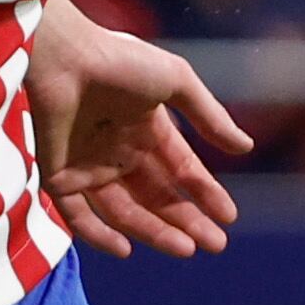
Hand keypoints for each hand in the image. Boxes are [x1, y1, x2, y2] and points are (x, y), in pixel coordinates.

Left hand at [25, 0, 253, 257]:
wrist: (63, 56)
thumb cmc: (120, 60)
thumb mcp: (176, 81)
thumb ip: (209, 116)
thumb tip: (245, 148)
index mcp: (146, 129)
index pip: (181, 170)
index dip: (206, 193)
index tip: (229, 216)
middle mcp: (119, 152)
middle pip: (158, 197)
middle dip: (188, 221)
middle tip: (216, 244)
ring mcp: (87, 167)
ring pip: (125, 211)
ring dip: (155, 232)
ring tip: (186, 248)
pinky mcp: (58, 177)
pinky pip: (79, 216)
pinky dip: (100, 235)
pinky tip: (126, 249)